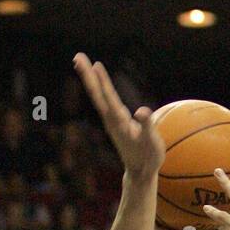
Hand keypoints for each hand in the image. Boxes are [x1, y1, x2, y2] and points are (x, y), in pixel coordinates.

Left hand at [73, 52, 163, 182]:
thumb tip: (142, 111)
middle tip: (77, 57)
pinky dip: (97, 88)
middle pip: (97, 95)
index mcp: (120, 123)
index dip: (103, 83)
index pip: (109, 99)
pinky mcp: (113, 122)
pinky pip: (102, 101)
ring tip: (81, 62)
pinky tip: (95, 81)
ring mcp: (111, 121)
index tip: (96, 65)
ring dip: (89, 79)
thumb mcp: (152, 143)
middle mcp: (112, 120)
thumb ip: (147, 126)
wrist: (139, 173)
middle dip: (88, 76)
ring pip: (98, 96)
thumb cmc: (148, 157)